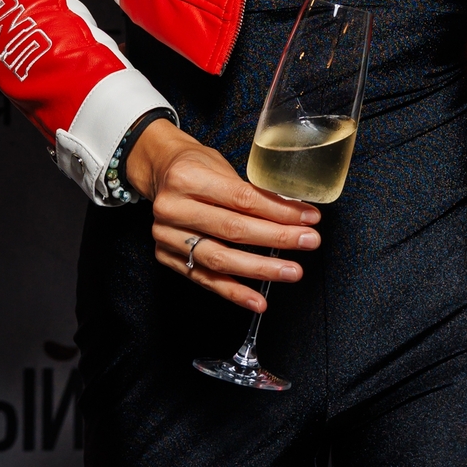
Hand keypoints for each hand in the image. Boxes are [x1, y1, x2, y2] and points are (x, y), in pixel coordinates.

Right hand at [126, 119, 320, 312]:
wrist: (158, 172)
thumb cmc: (195, 166)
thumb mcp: (221, 166)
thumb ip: (251, 191)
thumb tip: (294, 212)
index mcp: (187, 178)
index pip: (242, 199)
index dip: (279, 211)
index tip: (308, 218)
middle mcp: (173, 209)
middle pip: (232, 230)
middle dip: (276, 239)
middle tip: (309, 242)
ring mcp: (167, 236)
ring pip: (219, 259)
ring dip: (260, 269)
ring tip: (291, 272)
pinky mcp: (166, 257)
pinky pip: (205, 279)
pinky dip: (234, 293)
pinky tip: (258, 300)